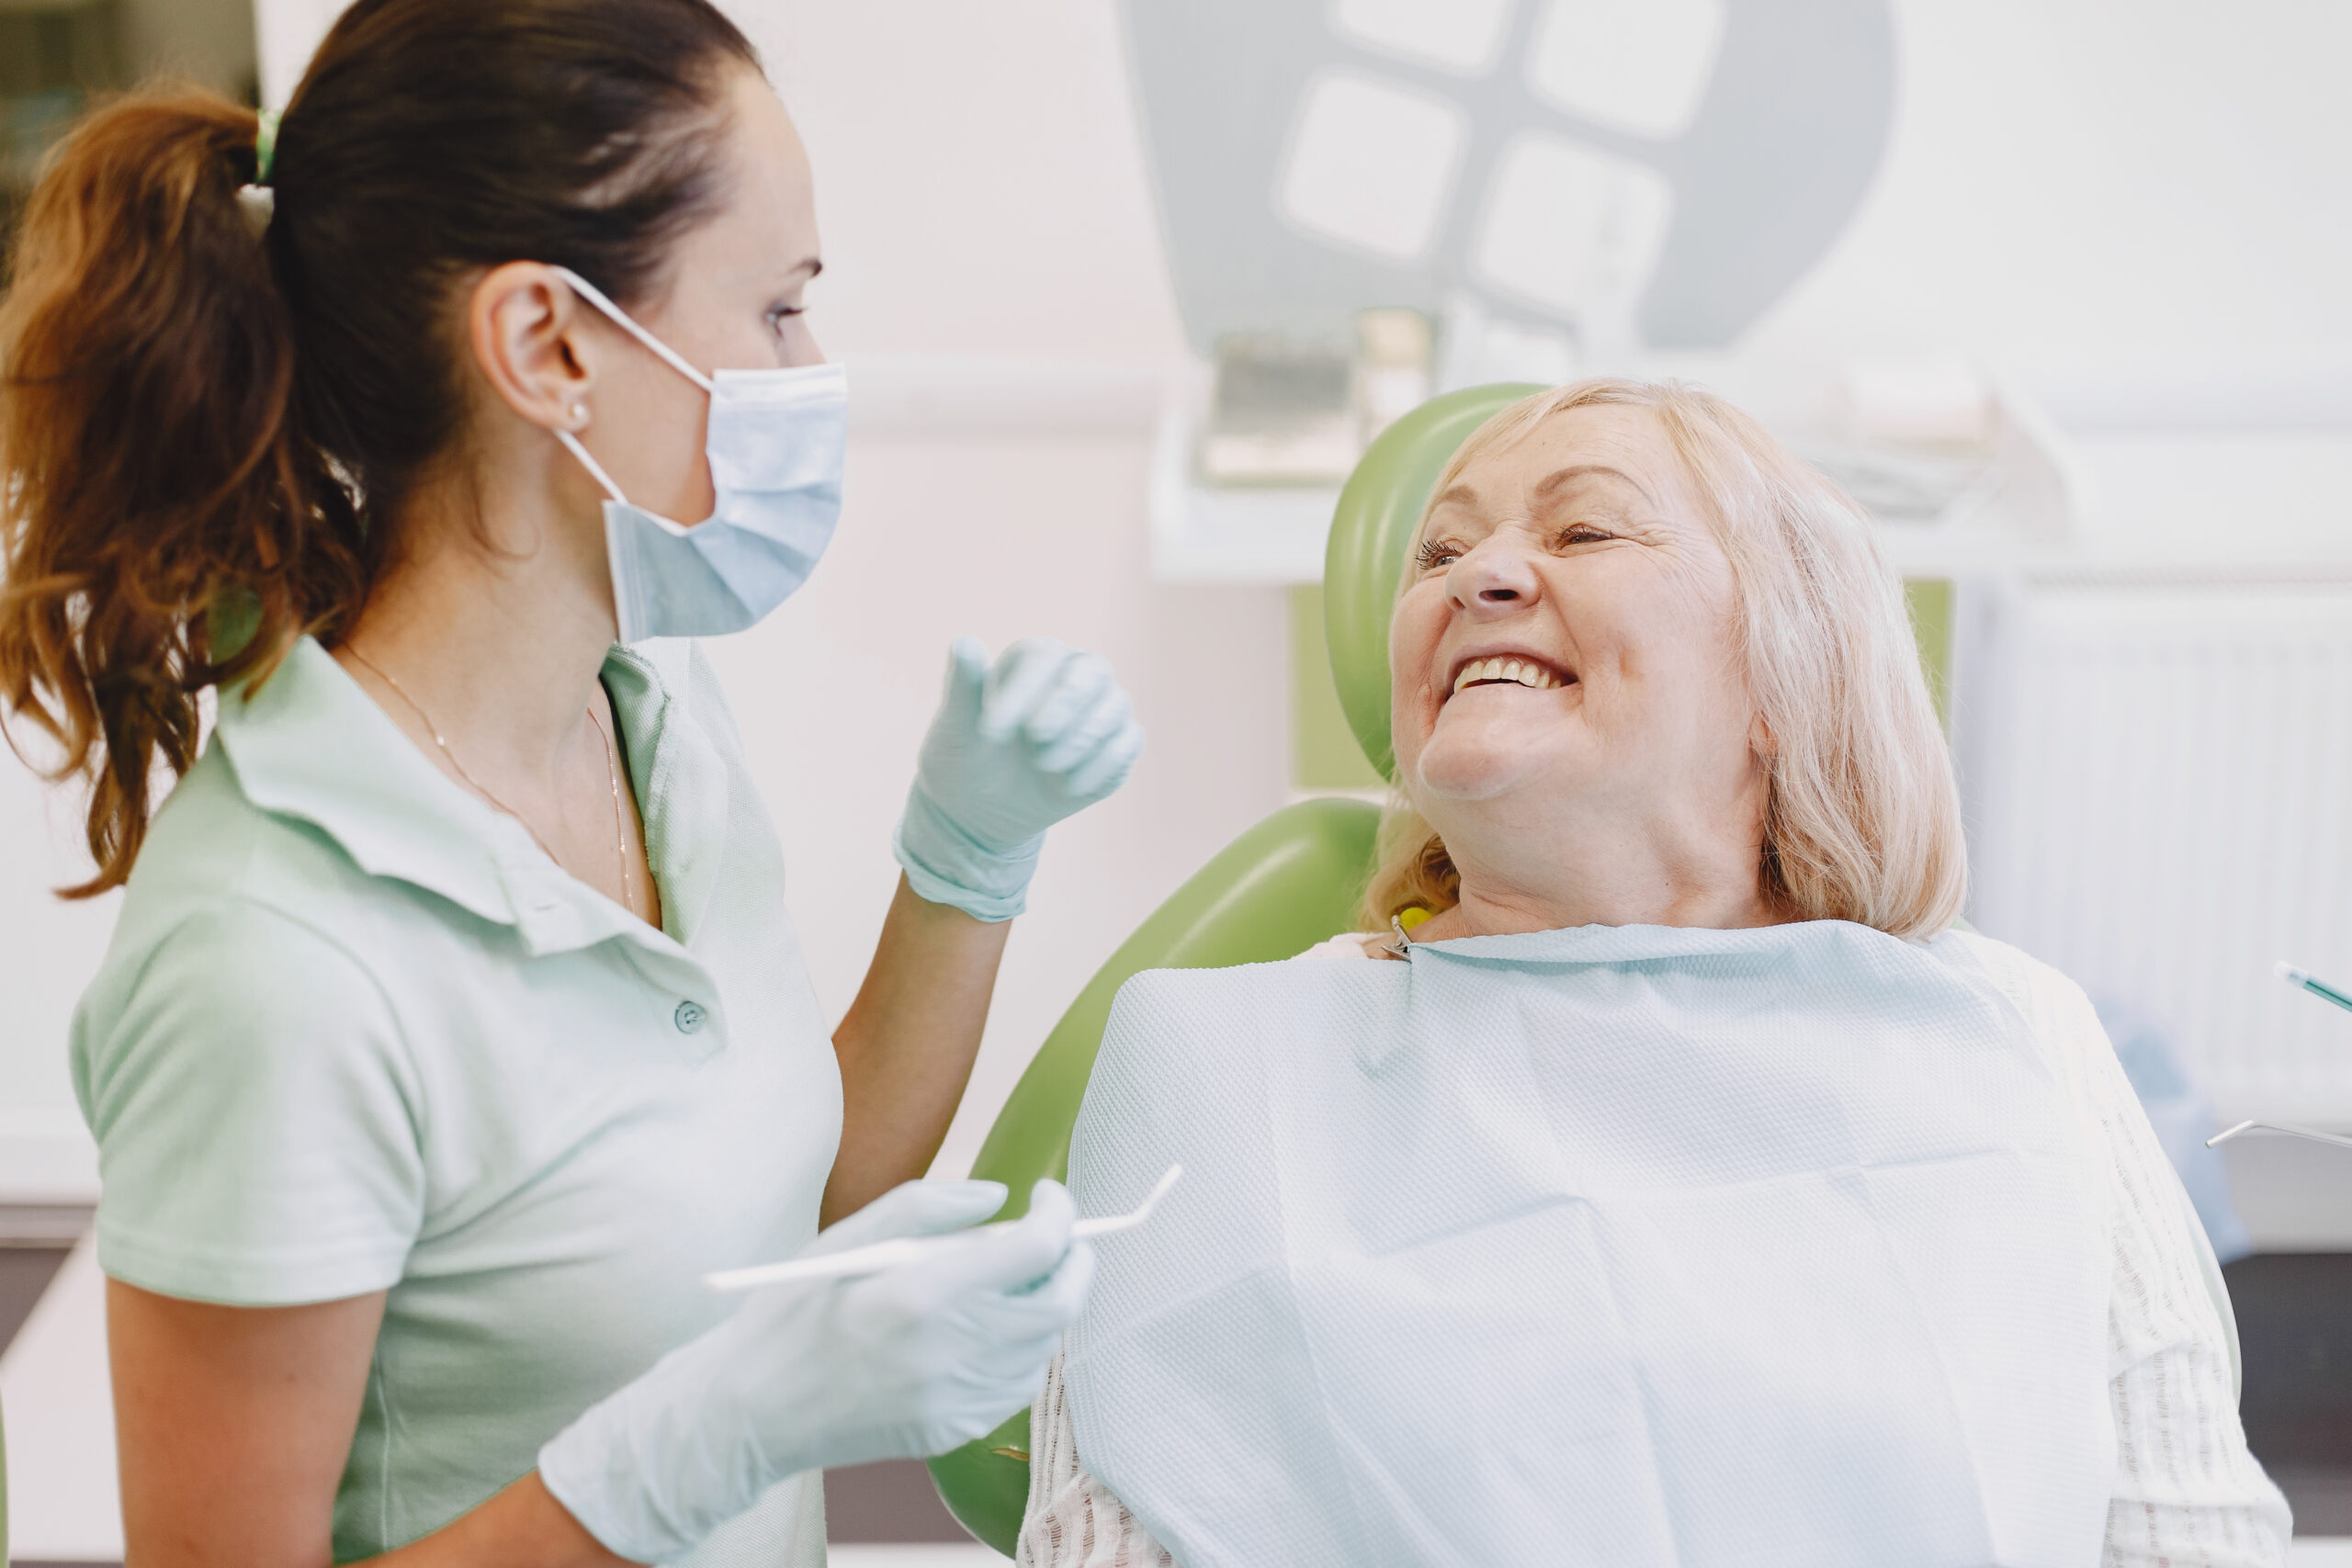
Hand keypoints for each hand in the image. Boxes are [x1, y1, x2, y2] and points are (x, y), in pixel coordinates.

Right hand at [539, 1179, 1093, 1564]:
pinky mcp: (953, 1430)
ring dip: (1043, 1303)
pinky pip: (1018, 1384)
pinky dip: (1019, 1348)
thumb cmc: (792, 1312)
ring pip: (1045, 1345)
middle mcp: (950, 1353)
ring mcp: (956, 1400)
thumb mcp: (849, 1236)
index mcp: (922, 1294)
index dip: (1058, 1213)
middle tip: (1055, 1234)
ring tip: (1006, 1279)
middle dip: (1073, 1258)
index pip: (1037, 1249)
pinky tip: (982, 1329)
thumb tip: (999, 1197)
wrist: (753, 1409)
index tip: (1046, 1194)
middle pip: (1060, 1302)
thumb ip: (930, 1206)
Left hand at [893, 636, 1144, 919]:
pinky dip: (1102, 764)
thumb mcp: (956, 729)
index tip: (992, 733)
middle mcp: (1073, 677)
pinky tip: (1069, 787)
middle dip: (1067, 705)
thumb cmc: (965, 760)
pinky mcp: (1116, 748)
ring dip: (1083, 737)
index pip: (1043, 658)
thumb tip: (964, 641)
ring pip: (1116, 705)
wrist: (982, 812)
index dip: (1022, 692)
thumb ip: (962, 688)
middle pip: (1093, 671)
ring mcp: (1099, 712)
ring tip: (1044, 765)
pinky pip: (1127, 743)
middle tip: (1036, 739)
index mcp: (1033, 661)